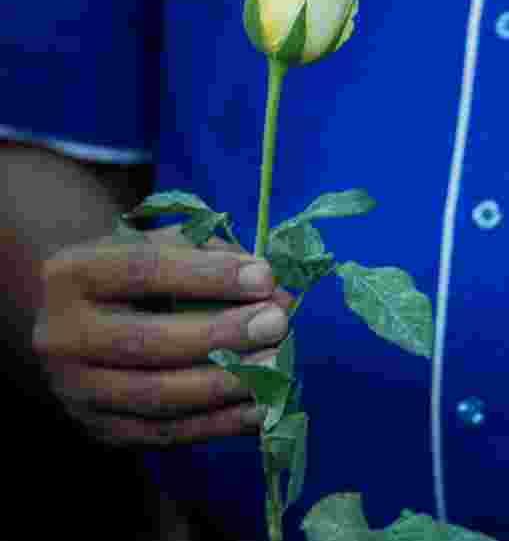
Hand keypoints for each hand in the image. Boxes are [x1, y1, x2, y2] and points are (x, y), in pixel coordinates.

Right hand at [32, 226, 292, 446]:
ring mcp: (75, 389)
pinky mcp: (99, 429)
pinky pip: (165, 433)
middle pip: (148, 341)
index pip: (143, 270)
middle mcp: (60, 335)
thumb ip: (220, 259)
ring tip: (277, 366)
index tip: (265, 276)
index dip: (209, 276)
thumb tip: (279, 294)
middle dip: (222, 335)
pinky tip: (263, 409)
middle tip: (277, 323)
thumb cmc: (139, 274)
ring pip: (157, 396)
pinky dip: (220, 424)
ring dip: (226, 383)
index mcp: (72, 274)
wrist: (82, 319)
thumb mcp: (166, 245)